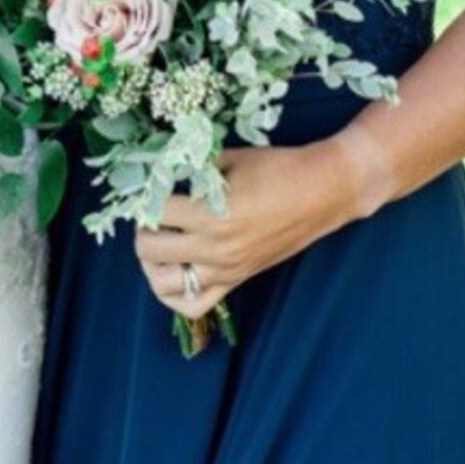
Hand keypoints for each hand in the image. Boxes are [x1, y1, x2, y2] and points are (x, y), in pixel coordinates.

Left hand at [134, 138, 363, 320]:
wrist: (322, 192)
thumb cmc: (278, 169)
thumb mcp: (228, 159)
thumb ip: (192, 168)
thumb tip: (159, 168)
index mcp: (212, 214)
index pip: (154, 211)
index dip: (145, 195)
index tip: (148, 184)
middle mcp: (215, 248)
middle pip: (150, 250)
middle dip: (142, 228)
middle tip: (149, 211)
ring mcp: (226, 270)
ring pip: (163, 284)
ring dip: (151, 262)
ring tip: (158, 240)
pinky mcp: (237, 280)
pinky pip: (192, 304)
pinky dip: (174, 291)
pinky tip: (175, 267)